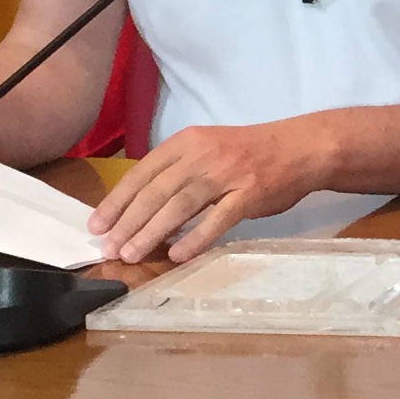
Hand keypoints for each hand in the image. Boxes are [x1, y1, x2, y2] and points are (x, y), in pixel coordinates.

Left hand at [89, 121, 324, 262]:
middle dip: (128, 223)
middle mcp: (202, 155)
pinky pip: (218, 219)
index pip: (142, 173)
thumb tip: (140, 209)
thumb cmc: (249, 153)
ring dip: (152, 233)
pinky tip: (177, 256)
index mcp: (186, 142)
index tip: (97, 226)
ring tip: (131, 255)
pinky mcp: (249, 193)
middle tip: (108, 249)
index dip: (117, 201)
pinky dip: (195, 238)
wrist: (302, 147)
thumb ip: (177, 173)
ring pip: (180, 206)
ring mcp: (226, 174)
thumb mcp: (207, 150)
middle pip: (156, 192)